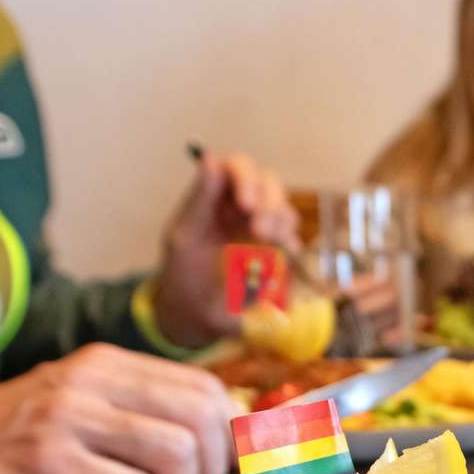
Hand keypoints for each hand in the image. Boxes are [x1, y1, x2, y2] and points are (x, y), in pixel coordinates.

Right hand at [0, 344, 237, 473]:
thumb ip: (135, 409)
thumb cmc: (1, 441)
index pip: (205, 388)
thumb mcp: (72, 403)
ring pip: (177, 453)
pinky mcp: (46, 465)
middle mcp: (89, 381)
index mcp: (104, 363)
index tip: (217, 466)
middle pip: (203, 418)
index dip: (227, 435)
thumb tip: (220, 432)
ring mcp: (66, 420)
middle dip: (211, 467)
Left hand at [154, 152, 300, 346]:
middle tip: (260, 230)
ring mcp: (260, 227)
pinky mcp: (274, 252)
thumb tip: (210, 158)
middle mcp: (241, 206)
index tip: (246, 205)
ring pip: (283, 208)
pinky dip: (290, 243)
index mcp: (216, 195)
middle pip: (269, 184)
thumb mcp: (184, 235)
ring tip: (267, 241)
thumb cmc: (182, 271)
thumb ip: (199, 199)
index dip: (246, 178)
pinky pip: (291, 238)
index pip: (237, 168)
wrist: (193, 315)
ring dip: (280, 222)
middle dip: (269, 203)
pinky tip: (284, 253)